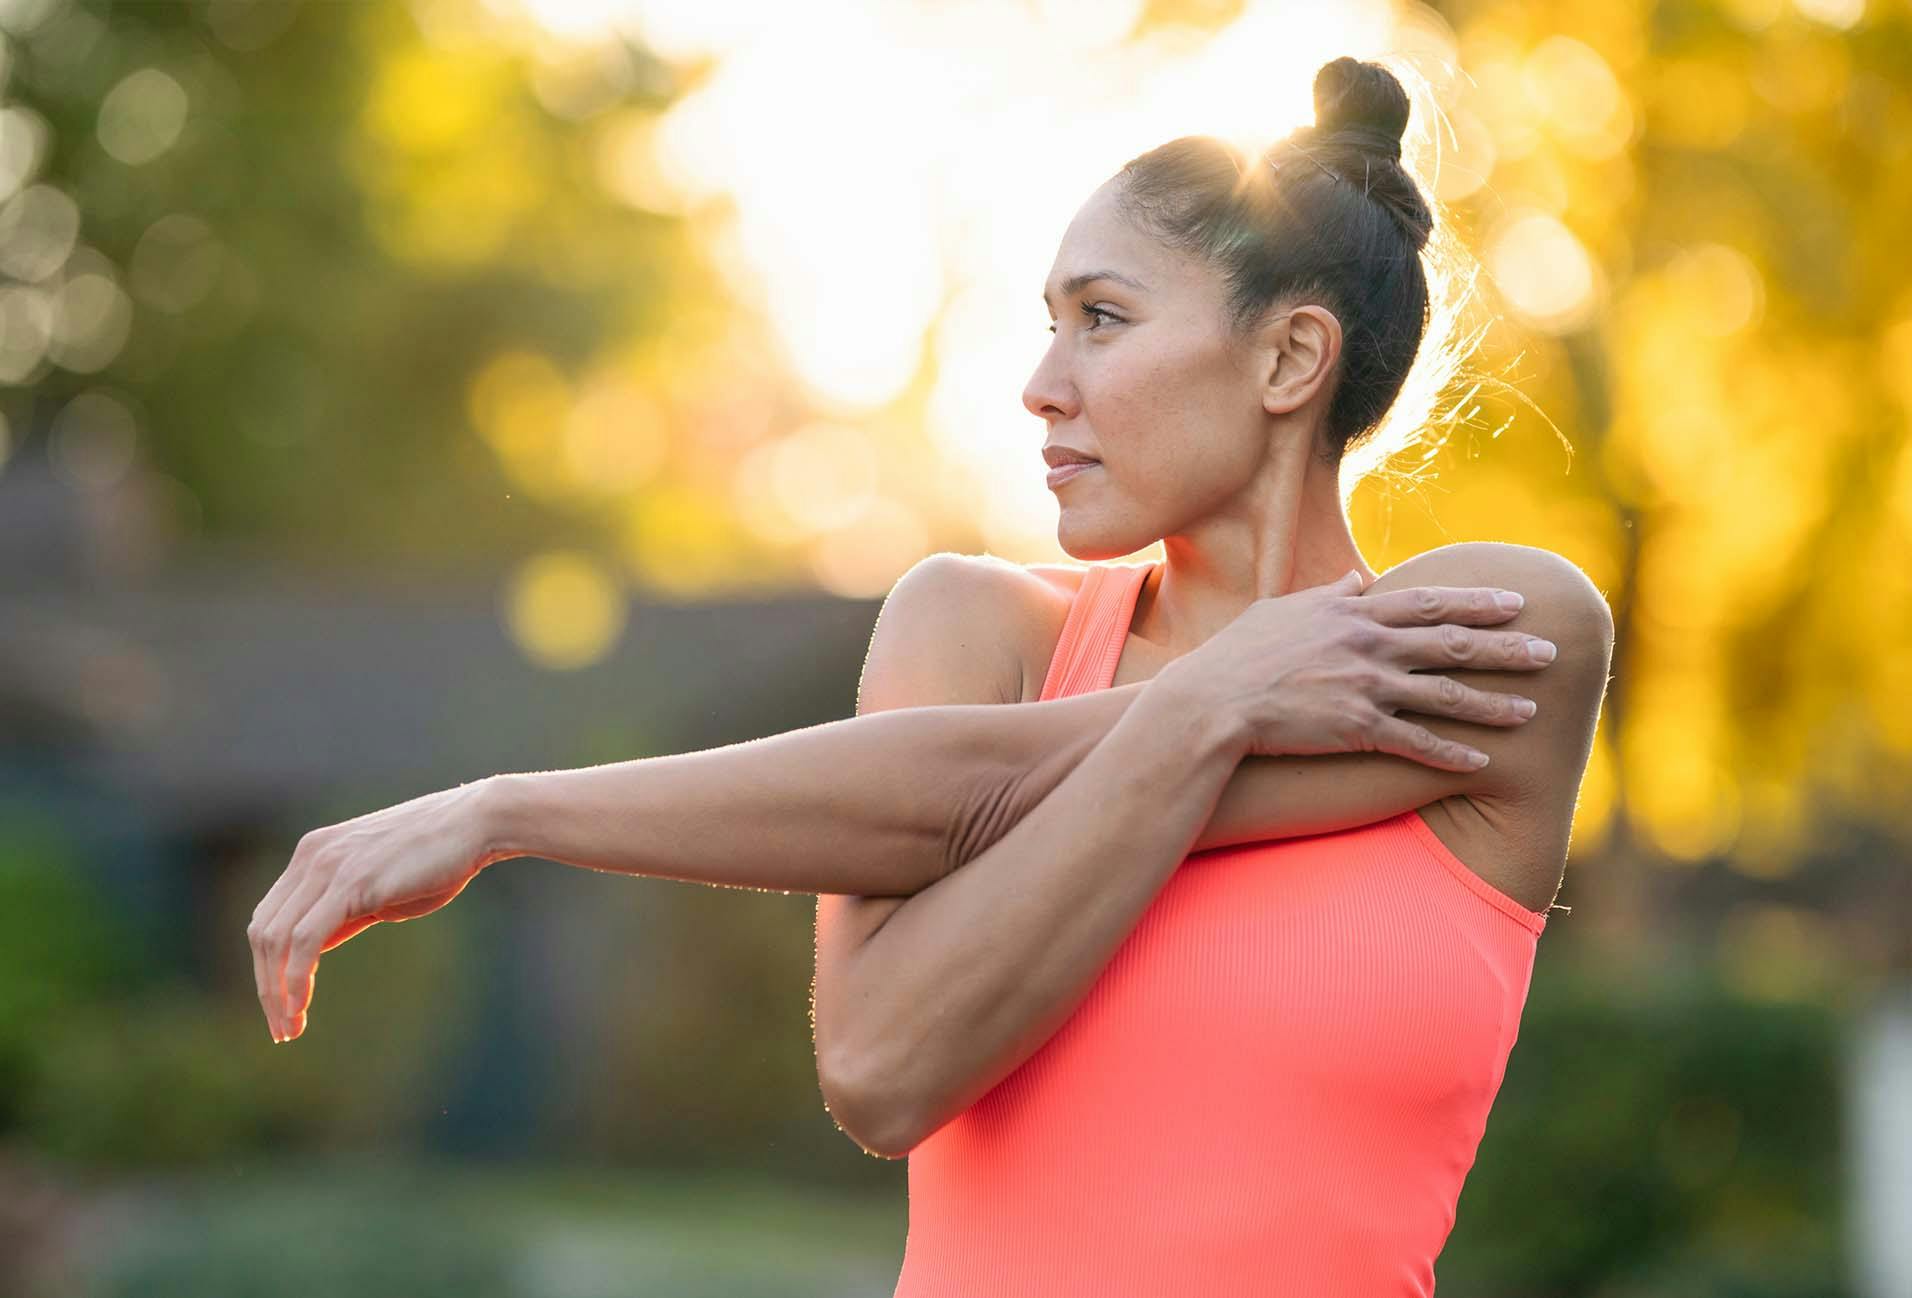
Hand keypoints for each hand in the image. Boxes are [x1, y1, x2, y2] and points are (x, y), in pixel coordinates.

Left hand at [247, 777, 503, 1043]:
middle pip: (263, 932)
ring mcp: (327, 867)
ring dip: (276, 992)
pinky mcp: (349, 883)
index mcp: (313, 854)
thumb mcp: (380, 888)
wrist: (475, 823)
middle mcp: (311, 857)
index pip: (270, 917)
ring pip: (276, 940)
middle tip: (283, 1030)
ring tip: (290, 1028)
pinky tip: (302, 1006)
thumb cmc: (438, 857)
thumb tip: (314, 948)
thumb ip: (344, 912)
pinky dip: (296, 979)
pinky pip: (304, 940)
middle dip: (266, 987)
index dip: (268, 966)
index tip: (283, 1005)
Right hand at [1154, 569, 1553, 767]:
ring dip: (1494, 704)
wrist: (1212, 701)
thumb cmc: (1238, 654)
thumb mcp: (1282, 610)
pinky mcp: (1357, 729)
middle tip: (1551, 650)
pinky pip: (1417, 743)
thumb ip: (1327, 596)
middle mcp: (1369, 647)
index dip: (1477, 601)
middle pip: (1454, 644)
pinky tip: (1483, 763)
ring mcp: (1366, 688)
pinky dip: (1452, 754)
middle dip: (1507, 648)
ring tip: (1534, 711)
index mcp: (1354, 615)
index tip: (1516, 600)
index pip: (1430, 602)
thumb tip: (1357, 582)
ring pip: (1446, 695)